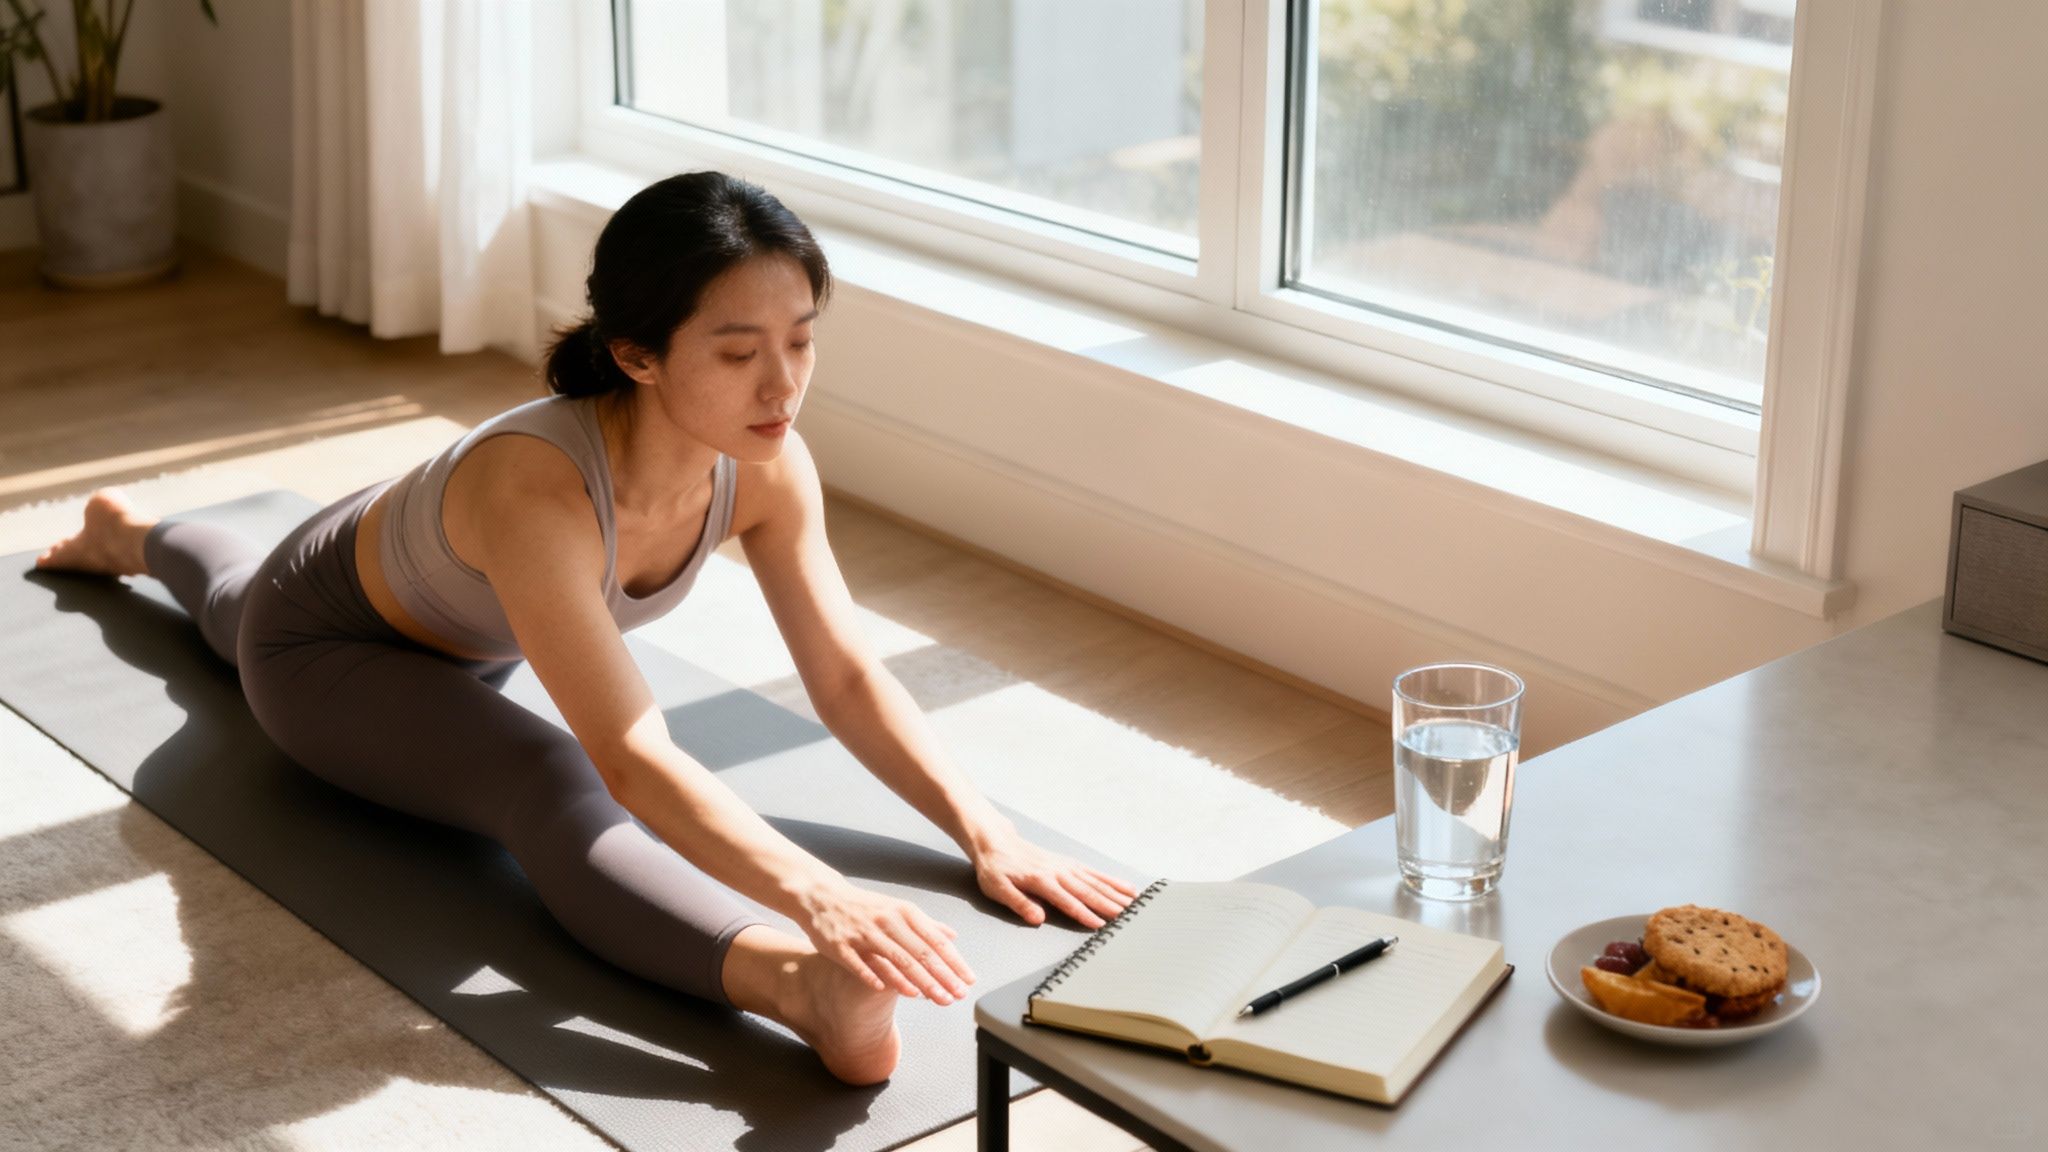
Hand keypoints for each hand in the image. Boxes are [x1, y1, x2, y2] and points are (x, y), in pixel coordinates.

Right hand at [796, 880, 976, 1004]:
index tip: (968, 981)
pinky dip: (876, 976)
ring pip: (896, 959)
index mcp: (904, 912)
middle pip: (920, 952)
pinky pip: (861, 964)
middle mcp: (887, 921)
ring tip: (935, 998)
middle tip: (957, 996)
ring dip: (918, 981)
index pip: (935, 940)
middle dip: (941, 976)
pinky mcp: (840, 945)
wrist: (822, 896)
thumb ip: (925, 924)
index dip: (954, 962)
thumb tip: (953, 936)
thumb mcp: (898, 909)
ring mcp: (863, 933)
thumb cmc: (865, 906)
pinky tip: (889, 991)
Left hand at [972, 832, 1139, 928]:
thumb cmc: (995, 868)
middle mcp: (1058, 872)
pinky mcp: (1069, 863)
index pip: (1068, 901)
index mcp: (1041, 880)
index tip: (1101, 925)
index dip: (1085, 914)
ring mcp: (1066, 866)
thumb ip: (1019, 903)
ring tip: (1135, 904)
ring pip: (1096, 881)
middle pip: (1089, 891)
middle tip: (1129, 917)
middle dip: (1110, 905)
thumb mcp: (998, 888)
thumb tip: (1038, 918)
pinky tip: (1125, 887)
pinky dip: (1112, 880)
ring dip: (1116, 893)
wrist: (996, 841)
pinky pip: (1094, 872)